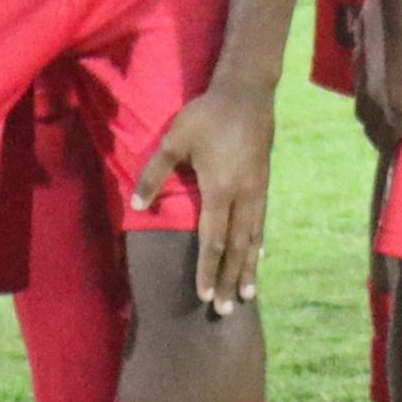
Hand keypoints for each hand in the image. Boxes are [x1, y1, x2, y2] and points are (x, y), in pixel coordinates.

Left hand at [134, 77, 276, 311]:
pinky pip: (261, 221)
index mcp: (220, 190)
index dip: (208, 270)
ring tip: (249, 293)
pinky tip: (259, 255)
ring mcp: (258, 190)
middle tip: (227, 310)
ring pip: (253, 238)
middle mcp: (243, 196)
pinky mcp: (264, 181)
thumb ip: (154, 174)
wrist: (248, 92)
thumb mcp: (174, 140)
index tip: (205, 296)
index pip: (213, 241)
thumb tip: (138, 205)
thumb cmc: (207, 115)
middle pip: (236, 248)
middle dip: (231, 280)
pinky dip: (259, 243)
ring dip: (249, 268)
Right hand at [360, 0, 401, 153]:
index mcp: (395, 107)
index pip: (388, 143)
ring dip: (376, 112)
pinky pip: (361, 84)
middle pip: (372, 128)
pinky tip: (387, 76)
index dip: (398, 150)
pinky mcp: (357, 55)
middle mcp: (372, 98)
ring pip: (363, 107)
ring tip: (396, 107)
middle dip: (385, 134)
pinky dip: (371, 89)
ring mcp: (361, 76)